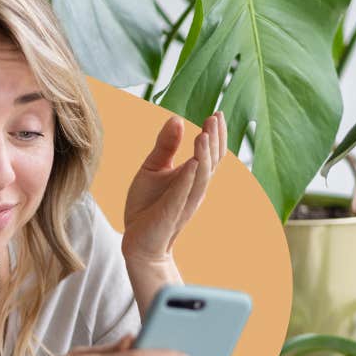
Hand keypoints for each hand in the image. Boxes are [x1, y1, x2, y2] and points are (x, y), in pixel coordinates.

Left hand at [122, 112, 226, 265]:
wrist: (138, 241)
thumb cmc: (147, 205)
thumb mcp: (153, 168)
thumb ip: (165, 145)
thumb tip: (177, 118)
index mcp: (192, 176)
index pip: (211, 153)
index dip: (216, 134)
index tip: (216, 113)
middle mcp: (195, 188)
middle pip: (212, 161)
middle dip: (215, 139)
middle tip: (215, 117)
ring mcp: (185, 201)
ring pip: (202, 176)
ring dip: (204, 154)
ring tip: (204, 133)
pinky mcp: (171, 212)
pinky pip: (183, 193)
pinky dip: (189, 177)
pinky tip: (191, 162)